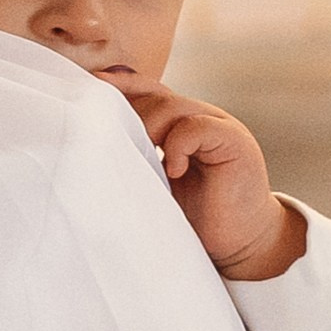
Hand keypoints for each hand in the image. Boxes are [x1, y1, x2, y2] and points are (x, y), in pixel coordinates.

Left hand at [109, 84, 305, 280]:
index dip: (121, 86)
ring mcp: (219, 126)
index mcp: (180, 123)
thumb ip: (139, 156)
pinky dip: (177, 146)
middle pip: (155, 95)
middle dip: (130, 112)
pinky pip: (196, 127)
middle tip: (113, 138)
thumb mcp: (157, 181)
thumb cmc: (196, 217)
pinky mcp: (234, 141)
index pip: (147, 91)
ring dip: (150, 128)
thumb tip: (94, 145)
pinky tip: (173, 170)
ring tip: (144, 156)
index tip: (90, 87)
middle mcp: (200, 118)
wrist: (240, 243)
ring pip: (173, 107)